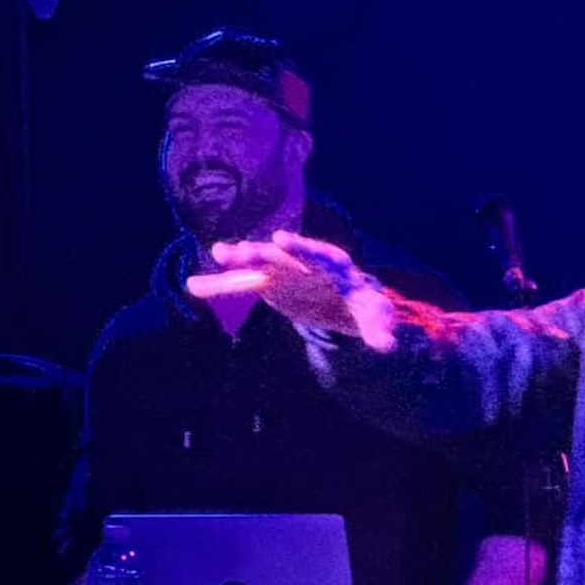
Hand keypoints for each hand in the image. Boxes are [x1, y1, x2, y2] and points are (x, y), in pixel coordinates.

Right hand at [185, 231, 397, 351]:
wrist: (349, 305)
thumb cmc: (365, 308)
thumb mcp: (375, 320)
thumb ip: (379, 331)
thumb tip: (388, 346)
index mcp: (336, 266)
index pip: (319, 254)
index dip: (301, 248)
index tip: (282, 239)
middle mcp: (308, 262)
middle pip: (285, 255)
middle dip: (264, 252)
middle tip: (240, 250)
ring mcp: (286, 270)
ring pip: (260, 263)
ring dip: (240, 259)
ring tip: (217, 254)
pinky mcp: (271, 283)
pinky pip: (243, 284)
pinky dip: (222, 284)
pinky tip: (195, 284)